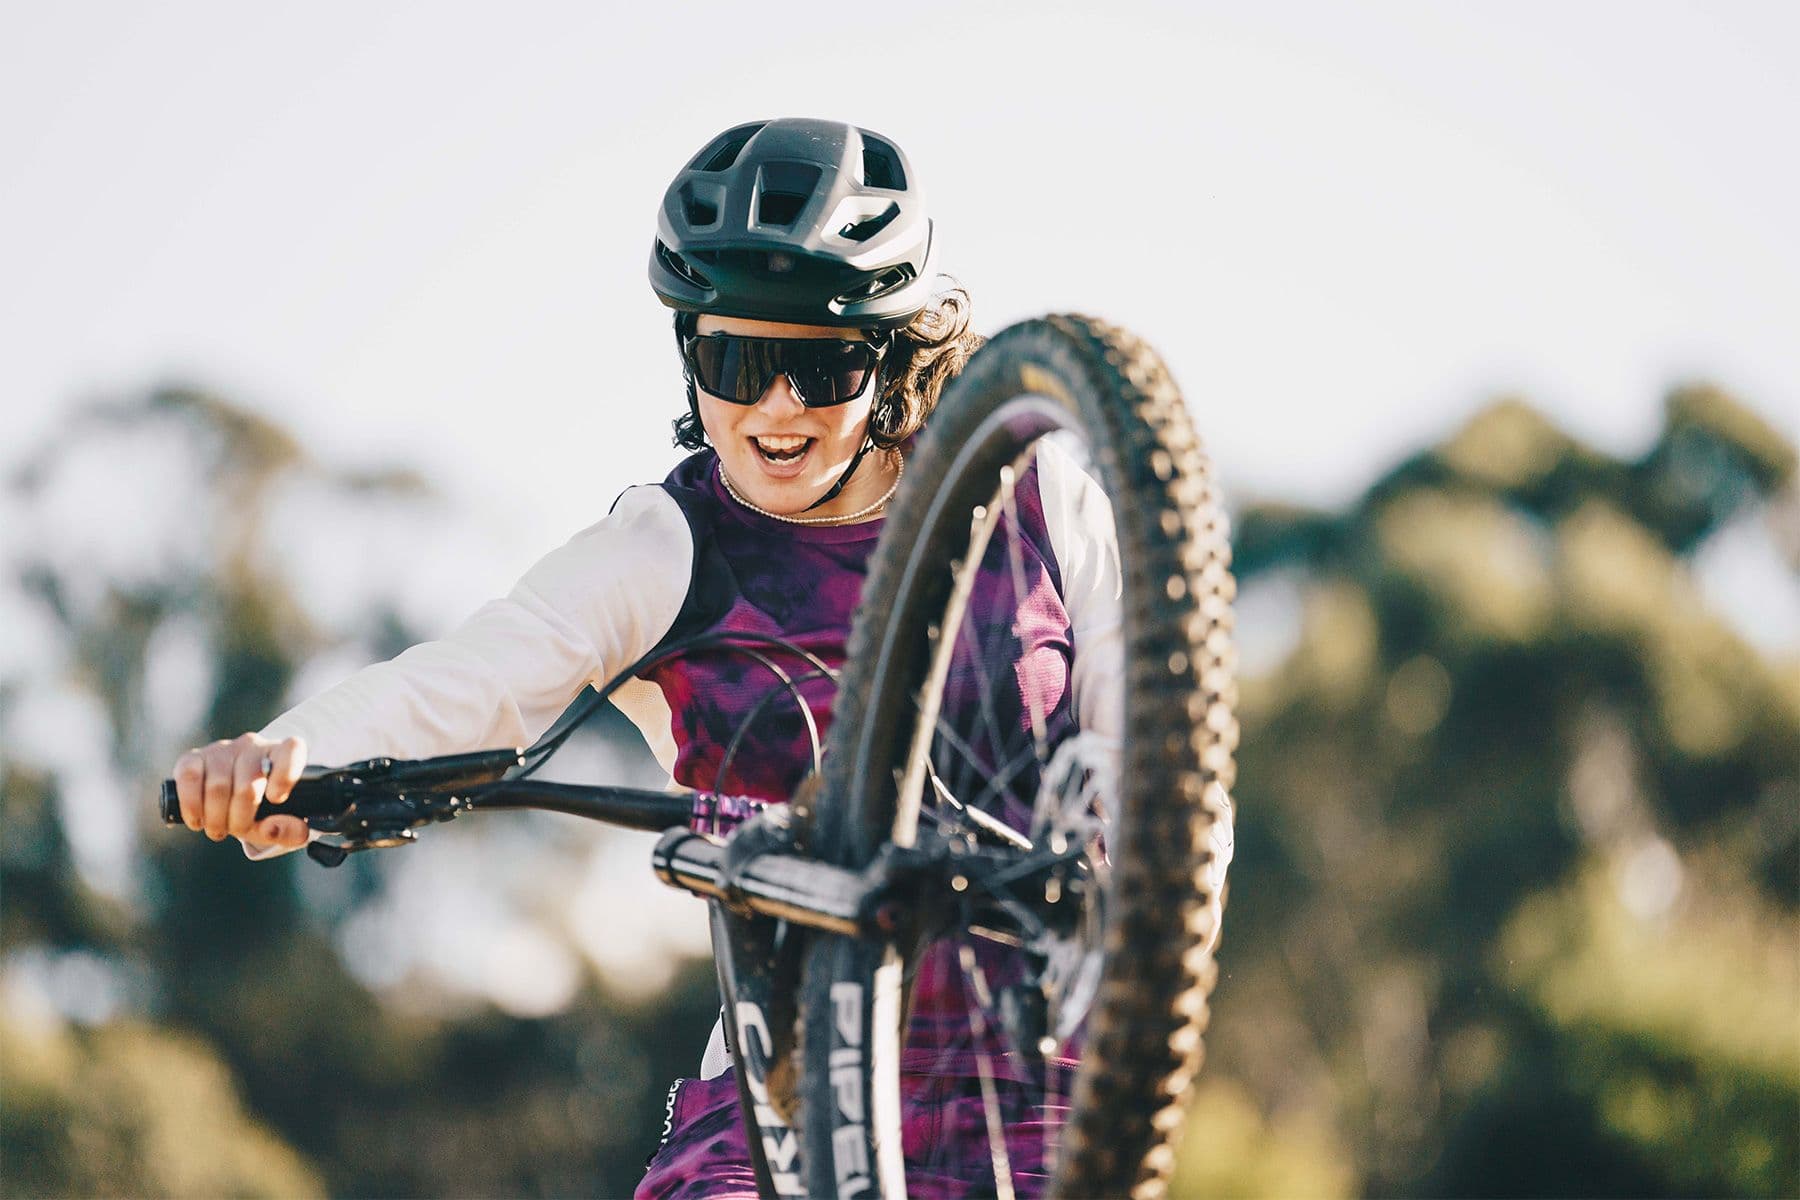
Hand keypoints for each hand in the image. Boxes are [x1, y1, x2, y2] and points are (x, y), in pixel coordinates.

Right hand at [171, 734, 308, 850]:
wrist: (234, 795)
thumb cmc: (264, 807)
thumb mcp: (282, 822)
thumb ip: (290, 830)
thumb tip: (272, 828)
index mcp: (283, 755)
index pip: (292, 749)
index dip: (286, 774)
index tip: (277, 799)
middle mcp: (254, 746)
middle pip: (248, 785)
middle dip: (240, 819)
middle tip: (236, 830)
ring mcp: (223, 749)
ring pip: (218, 786)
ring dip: (215, 818)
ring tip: (218, 829)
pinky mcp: (195, 757)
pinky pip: (190, 777)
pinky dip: (192, 805)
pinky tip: (197, 820)